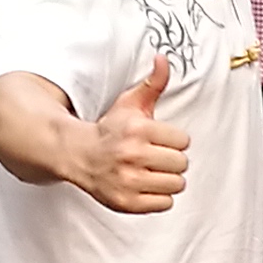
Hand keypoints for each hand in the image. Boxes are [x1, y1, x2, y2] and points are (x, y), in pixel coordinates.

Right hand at [76, 53, 192, 214]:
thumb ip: (153, 83)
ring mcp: (128, 181)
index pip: (183, 141)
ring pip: (176, 185)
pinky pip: (164, 204)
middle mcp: (132, 155)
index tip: (159, 140)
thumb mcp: (130, 103)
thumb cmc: (110, 129)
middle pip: (182, 164)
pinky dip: (158, 197)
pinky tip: (145, 185)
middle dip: (171, 160)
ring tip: (151, 171)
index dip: (173, 140)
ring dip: (167, 179)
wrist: (79, 155)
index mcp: (138, 130)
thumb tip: (163, 58)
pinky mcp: (126, 202)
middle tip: (154, 156)